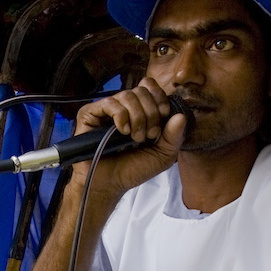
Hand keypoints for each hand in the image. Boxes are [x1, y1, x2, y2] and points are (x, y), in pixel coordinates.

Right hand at [72, 77, 187, 202]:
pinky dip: (120, 116)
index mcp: (139, 111)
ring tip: (134, 137)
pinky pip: (109, 103)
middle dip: (150, 112)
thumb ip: (174, 137)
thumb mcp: (162, 156)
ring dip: (137, 117)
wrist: (110, 184)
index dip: (159, 97)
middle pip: (141, 90)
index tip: (163, 115)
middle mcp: (122, 107)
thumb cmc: (133, 169)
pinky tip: (122, 131)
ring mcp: (105, 110)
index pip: (149, 86)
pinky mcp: (89, 114)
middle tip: (148, 135)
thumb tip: (180, 116)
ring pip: (126, 95)